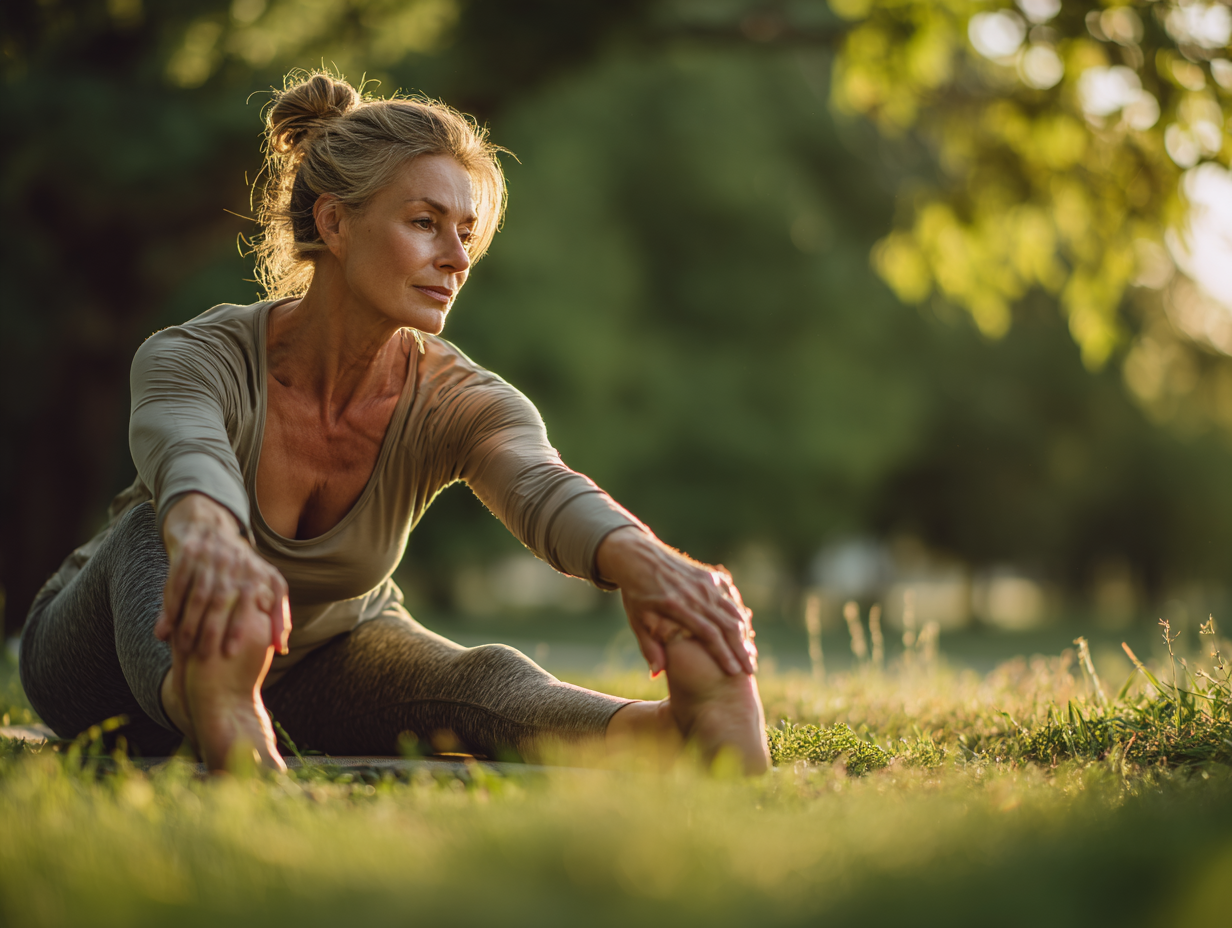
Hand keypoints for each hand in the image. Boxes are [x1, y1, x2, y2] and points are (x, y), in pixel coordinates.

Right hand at [154, 493, 290, 659]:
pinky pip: (177, 582)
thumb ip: (278, 612)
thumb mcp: (267, 581)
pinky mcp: (187, 551)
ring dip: (189, 621)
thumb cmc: (243, 565)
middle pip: (221, 600)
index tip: (230, 652)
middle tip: (203, 656)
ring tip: (183, 647)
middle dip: (211, 629)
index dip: (239, 627)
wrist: (211, 526)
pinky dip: (171, 605)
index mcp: (253, 570)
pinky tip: (167, 627)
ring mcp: (209, 555)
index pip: (247, 602)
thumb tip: (282, 648)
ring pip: (197, 593)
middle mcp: (233, 562)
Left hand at [596, 527, 756, 676]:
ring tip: (750, 655)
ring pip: (733, 612)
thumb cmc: (636, 593)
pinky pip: (730, 598)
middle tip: (750, 671)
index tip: (734, 672)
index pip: (708, 633)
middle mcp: (695, 593)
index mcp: (676, 605)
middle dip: (741, 649)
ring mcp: (704, 583)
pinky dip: (739, 615)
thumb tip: (657, 675)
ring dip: (744, 634)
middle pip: (727, 624)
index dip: (723, 654)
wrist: (638, 556)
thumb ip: (649, 648)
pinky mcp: (709, 576)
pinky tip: (745, 632)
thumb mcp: (637, 621)